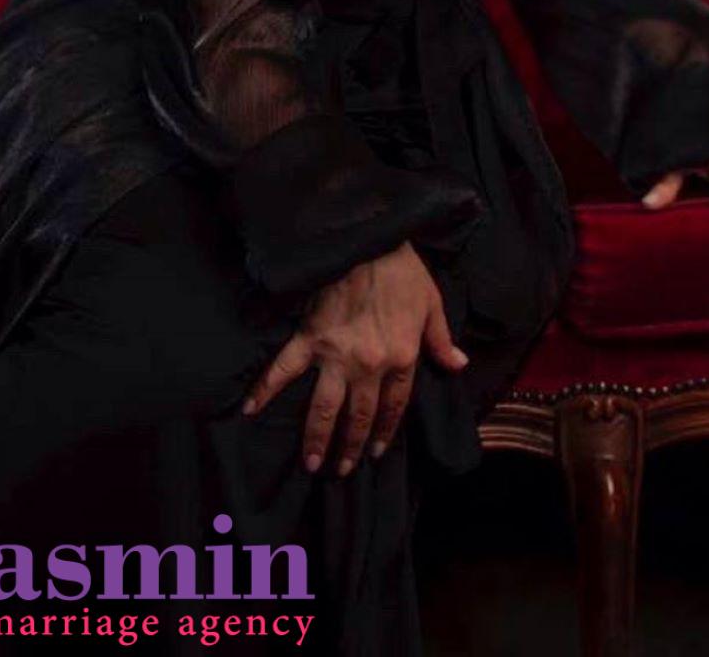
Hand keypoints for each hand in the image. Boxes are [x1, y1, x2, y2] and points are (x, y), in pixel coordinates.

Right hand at [239, 240, 467, 476]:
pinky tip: (250, 409)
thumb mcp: (432, 304)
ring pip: (326, 407)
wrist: (370, 240)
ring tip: (312, 463)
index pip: (394, 407)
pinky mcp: (310, 338)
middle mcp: (369, 366)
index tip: (377, 452)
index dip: (386, 432)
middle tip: (340, 469)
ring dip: (317, 437)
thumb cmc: (403, 270)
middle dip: (351, 446)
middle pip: (360, 416)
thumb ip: (441, 339)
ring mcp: (336, 355)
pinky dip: (265, 389)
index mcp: (401, 359)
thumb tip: (458, 364)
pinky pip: (285, 368)